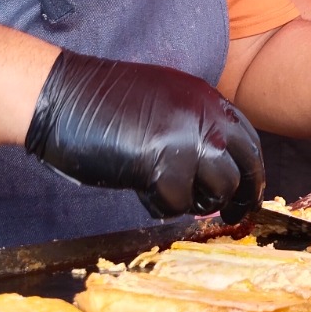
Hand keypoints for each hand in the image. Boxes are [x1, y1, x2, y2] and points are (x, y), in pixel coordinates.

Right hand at [25, 49, 263, 222]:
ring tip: (168, 195)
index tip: (246, 193)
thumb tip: (216, 167)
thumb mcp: (162, 104)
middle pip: (245, 168)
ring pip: (218, 189)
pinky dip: (160, 205)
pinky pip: (176, 203)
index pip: (248, 141)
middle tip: (234, 216)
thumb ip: (192, 128)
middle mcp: (204, 115)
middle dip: (242, 198)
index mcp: (206, 99)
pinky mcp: (161, 163)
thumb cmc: (102, 103)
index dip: (250, 172)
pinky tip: (141, 192)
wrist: (60, 95)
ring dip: (196, 201)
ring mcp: (186, 138)